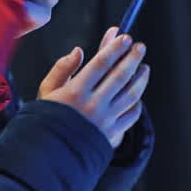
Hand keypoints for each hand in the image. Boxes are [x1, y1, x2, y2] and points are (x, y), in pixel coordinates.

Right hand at [38, 29, 149, 148]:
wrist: (49, 152)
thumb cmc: (47, 117)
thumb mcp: (46, 91)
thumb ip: (62, 68)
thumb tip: (79, 51)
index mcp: (75, 92)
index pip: (101, 64)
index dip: (115, 48)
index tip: (125, 37)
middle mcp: (93, 105)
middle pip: (120, 76)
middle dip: (133, 58)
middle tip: (140, 47)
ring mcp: (106, 119)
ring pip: (131, 94)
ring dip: (141, 78)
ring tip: (144, 67)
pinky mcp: (113, 132)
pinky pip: (132, 114)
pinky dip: (138, 102)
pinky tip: (138, 93)